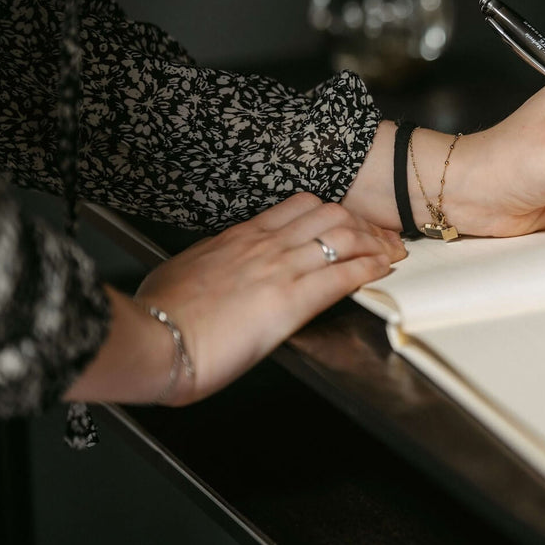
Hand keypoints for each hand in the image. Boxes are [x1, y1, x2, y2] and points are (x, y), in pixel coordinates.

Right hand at [67, 193, 405, 405]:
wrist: (153, 336)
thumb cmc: (159, 313)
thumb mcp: (187, 270)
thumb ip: (212, 262)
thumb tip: (216, 269)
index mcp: (240, 237)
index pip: (299, 207)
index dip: (331, 212)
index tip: (347, 222)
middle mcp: (266, 244)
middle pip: (330, 214)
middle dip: (362, 223)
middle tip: (380, 237)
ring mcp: (281, 269)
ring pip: (343, 238)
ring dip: (375, 244)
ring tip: (392, 252)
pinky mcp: (291, 300)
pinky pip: (343, 276)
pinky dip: (370, 270)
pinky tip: (384, 271)